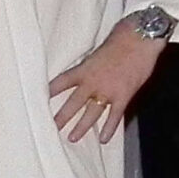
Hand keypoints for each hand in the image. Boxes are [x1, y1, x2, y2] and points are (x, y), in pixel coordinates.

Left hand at [49, 28, 165, 143]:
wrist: (141, 37)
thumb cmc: (121, 38)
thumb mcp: (98, 51)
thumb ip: (91, 65)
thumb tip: (86, 70)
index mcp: (84, 69)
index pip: (61, 82)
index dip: (50, 92)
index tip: (37, 100)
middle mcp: (92, 82)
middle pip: (73, 103)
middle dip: (61, 117)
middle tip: (50, 128)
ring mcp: (108, 91)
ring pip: (91, 113)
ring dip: (81, 127)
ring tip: (71, 138)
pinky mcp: (123, 96)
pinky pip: (114, 116)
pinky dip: (109, 128)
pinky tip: (103, 139)